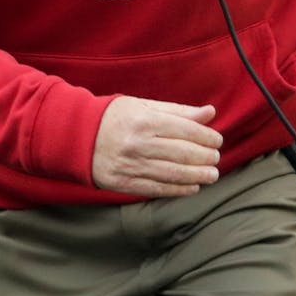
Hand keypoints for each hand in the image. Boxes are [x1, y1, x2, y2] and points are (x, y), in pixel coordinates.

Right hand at [92, 96, 222, 197]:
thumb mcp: (144, 106)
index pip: (185, 130)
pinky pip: (157, 188)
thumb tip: (209, 112)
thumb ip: (178, 111)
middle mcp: (138, 143)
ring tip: (212, 175)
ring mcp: (131, 165)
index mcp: (144, 120)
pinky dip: (178, 190)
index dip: (206, 136)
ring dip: (197, 176)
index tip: (217, 140)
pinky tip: (192, 187)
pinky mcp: (124, 183)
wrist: (77, 136)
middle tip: (216, 158)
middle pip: (182, 153)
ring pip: (172, 174)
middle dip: (205, 157)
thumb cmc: (115, 117)